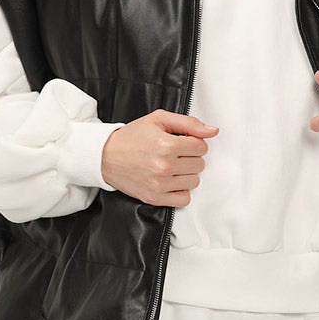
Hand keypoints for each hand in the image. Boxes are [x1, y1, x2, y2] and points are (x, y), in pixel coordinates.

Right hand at [101, 110, 218, 205]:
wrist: (106, 156)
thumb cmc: (132, 137)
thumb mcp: (159, 120)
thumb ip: (189, 123)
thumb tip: (213, 131)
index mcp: (166, 144)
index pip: (201, 147)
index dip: (194, 142)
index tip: (183, 142)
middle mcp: (164, 166)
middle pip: (199, 164)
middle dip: (190, 157)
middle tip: (175, 154)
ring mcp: (160, 184)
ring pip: (194, 182)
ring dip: (187, 174)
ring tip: (172, 167)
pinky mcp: (155, 198)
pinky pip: (184, 199)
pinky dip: (181, 191)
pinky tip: (171, 181)